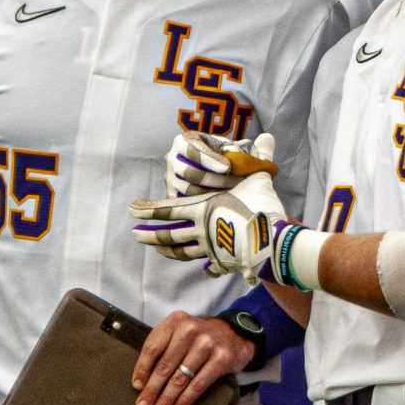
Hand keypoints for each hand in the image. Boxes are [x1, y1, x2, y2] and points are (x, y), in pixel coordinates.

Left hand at [130, 168, 288, 279]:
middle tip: (135, 235)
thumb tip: (267, 136)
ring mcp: (210, 248)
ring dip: (168, 250)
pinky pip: (211, 265)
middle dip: (150, 234)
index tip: (132, 210)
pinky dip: (207, 266)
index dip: (149, 210)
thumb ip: (259, 158)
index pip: (168, 208)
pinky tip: (205, 268)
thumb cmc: (262, 205)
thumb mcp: (260, 177)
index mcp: (202, 208)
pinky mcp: (224, 261)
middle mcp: (200, 230)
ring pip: (183, 251)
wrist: (273, 240)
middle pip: (169, 234)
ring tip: (157, 250)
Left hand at [130, 310, 251, 404]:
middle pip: (164, 365)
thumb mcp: (180, 332)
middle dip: (152, 390)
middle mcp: (190, 330)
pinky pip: (199, 383)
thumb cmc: (200, 337)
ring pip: (180, 377)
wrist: (235, 334)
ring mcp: (207, 344)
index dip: (142, 369)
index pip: (153, 348)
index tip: (137, 387)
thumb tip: (142, 380)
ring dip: (166, 399)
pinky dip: (186, 398)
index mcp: (175, 321)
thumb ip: (163, 347)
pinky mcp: (221, 358)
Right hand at [167, 129, 275, 194]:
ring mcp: (170, 178)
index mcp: (186, 140)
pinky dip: (203, 203)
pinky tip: (220, 203)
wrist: (213, 181)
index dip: (211, 160)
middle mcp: (173, 157)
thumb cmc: (226, 164)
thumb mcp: (237, 155)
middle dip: (215, 179)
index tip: (228, 167)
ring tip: (232, 194)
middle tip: (235, 184)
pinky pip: (186, 202)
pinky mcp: (171, 196)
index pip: (195, 150)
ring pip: (189, 189)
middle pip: (191, 171)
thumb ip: (255, 149)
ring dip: (212, 192)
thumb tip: (268, 138)